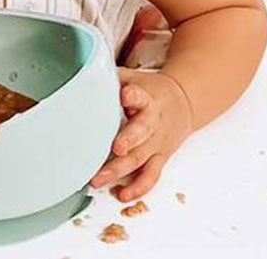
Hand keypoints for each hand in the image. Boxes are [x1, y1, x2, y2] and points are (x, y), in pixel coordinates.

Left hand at [89, 68, 193, 201]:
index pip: (140, 95)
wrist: (184, 102)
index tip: (124, 94)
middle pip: (142, 131)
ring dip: (120, 170)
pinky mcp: (160, 157)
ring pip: (141, 158)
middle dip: (129, 139)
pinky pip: (151, 175)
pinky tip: (122, 194)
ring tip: (98, 179)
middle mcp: (153, 122)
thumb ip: (111, 78)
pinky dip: (138, 187)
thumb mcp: (135, 77)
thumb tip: (81, 73)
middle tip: (116, 148)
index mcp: (146, 98)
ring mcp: (157, 142)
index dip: (133, 96)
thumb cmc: (150, 90)